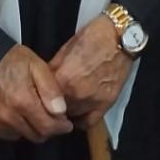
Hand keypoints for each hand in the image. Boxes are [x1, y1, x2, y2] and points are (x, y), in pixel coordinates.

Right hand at [0, 43, 73, 142]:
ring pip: (24, 136)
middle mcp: (8, 116)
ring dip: (33, 128)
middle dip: (48, 128)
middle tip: (52, 116)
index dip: (61, 127)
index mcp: (23, 101)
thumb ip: (51, 90)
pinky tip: (20, 114)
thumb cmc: (16, 62)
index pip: (47, 127)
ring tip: (34, 112)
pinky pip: (10, 135)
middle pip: (37, 135)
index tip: (66, 123)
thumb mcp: (39, 67)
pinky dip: (18, 128)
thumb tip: (61, 112)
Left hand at [49, 14, 131, 128]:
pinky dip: (81, 119)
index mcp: (64, 79)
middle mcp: (77, 95)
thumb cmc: (92, 37)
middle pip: (55, 110)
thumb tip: (43, 82)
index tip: (38, 93)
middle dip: (51, 104)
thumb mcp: (65, 49)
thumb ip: (53, 69)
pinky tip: (77, 112)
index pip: (42, 97)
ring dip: (65, 111)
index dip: (39, 95)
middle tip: (51, 98)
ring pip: (70, 116)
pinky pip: (88, 122)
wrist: (121, 37)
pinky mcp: (106, 104)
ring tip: (64, 102)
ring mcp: (93, 101)